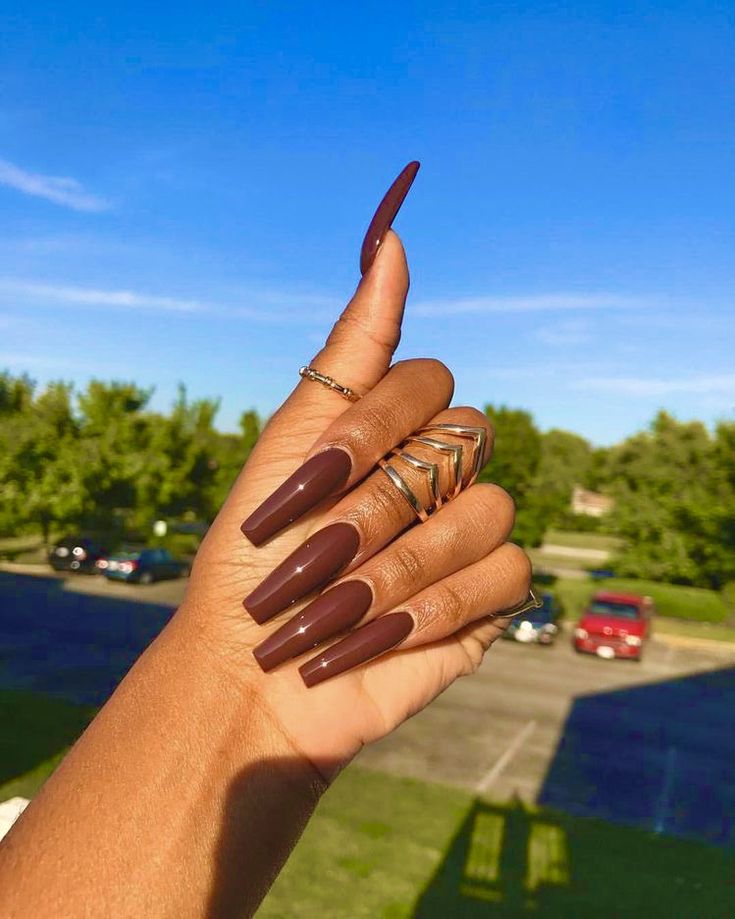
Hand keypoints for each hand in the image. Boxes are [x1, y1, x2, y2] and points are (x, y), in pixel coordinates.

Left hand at [181, 167, 531, 778]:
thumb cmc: (256, 555)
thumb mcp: (291, 441)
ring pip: (491, 509)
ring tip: (342, 603)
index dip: (372, 428)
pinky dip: (436, 607)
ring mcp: (467, 533)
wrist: (252, 669)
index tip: (313, 478)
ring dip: (402, 563)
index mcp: (394, 432)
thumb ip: (351, 349)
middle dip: (382, 502)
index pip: (428, 380)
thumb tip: (392, 238)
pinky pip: (506, 575)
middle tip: (319, 553)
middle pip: (466, 440)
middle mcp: (439, 473)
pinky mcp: (488, 598)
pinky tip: (381, 631)